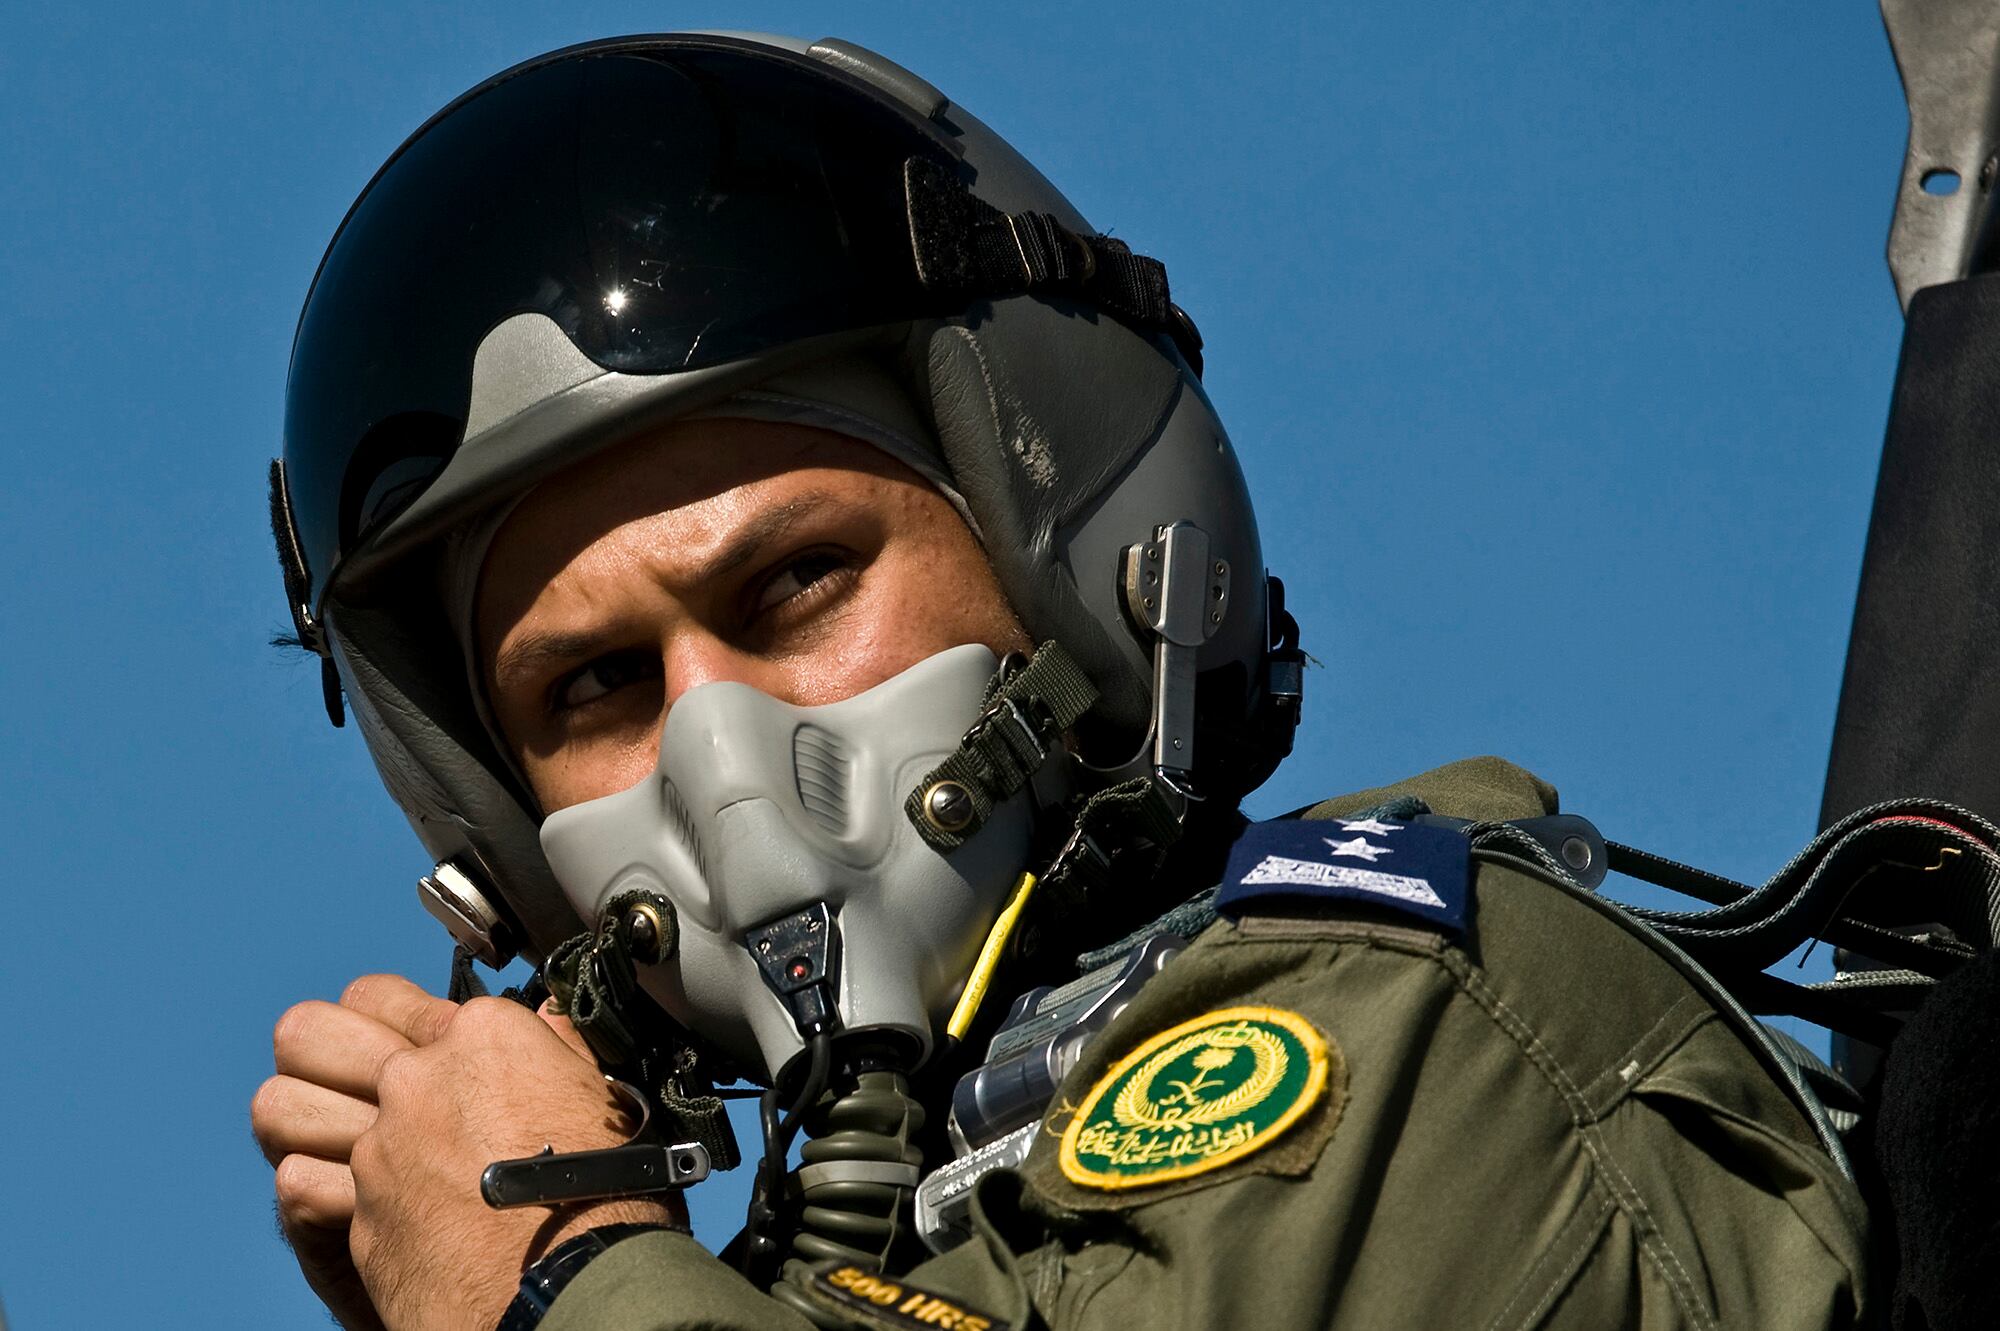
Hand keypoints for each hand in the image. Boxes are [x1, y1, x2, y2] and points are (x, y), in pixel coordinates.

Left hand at [255, 976, 685, 1330]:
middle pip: (309, 1032)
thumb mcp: (601, 1095)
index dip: (385, 1020)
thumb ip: (556, 1048)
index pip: (384, 996)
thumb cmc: (610, 1194)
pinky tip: (353, 1202)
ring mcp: (379, 1146)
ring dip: (301, 1120)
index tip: (400, 1048)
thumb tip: (549, 1019)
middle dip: (315, 1053)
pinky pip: (301, 1185)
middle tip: (339, 1079)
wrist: (579, 1287)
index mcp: (483, 1036)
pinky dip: (320, 1195)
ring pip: (280, 1106)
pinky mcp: (357, 1215)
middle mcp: (419, 1077)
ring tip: (330, 1139)